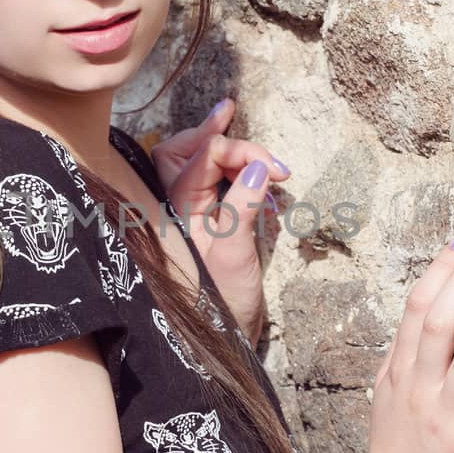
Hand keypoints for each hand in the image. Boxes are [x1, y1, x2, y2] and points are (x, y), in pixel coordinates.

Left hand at [148, 98, 290, 347]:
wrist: (226, 340)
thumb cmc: (224, 303)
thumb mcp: (235, 254)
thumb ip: (243, 207)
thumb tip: (259, 167)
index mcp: (177, 211)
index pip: (203, 156)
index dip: (240, 150)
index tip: (277, 168)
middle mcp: (176, 207)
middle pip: (182, 150)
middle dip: (212, 132)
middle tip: (232, 112)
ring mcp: (189, 214)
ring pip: (194, 163)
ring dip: (226, 151)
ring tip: (263, 160)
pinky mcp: (206, 223)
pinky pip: (211, 183)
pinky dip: (234, 172)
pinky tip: (260, 177)